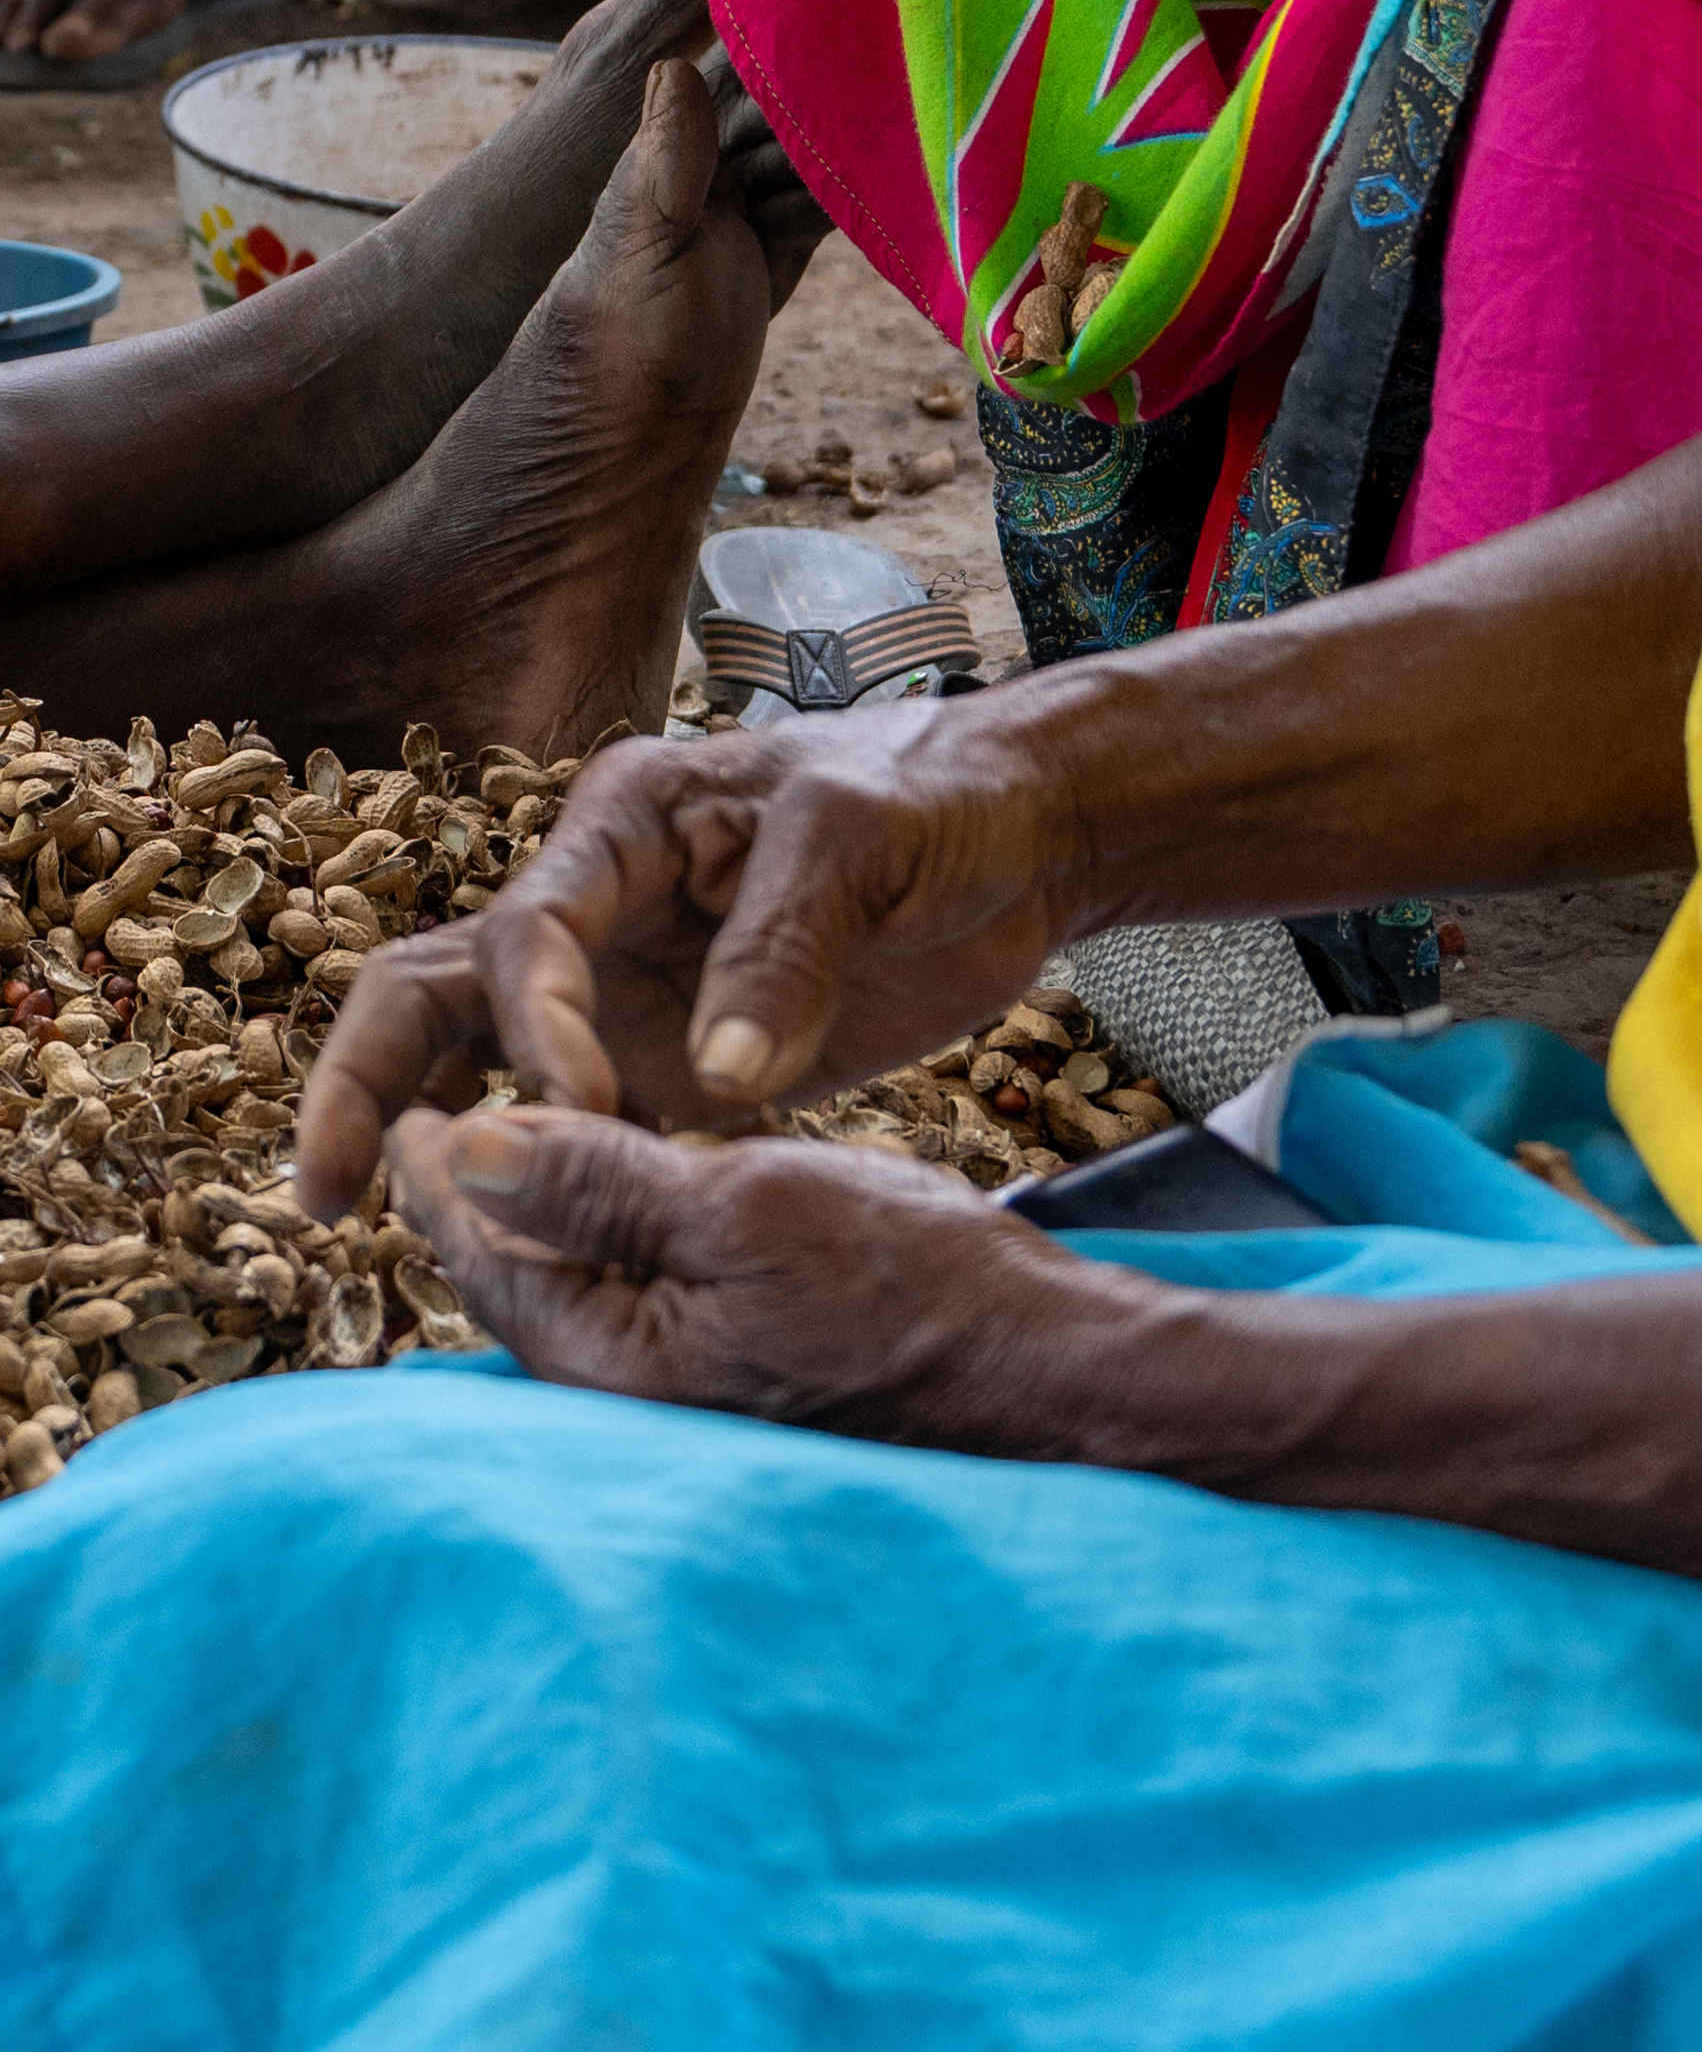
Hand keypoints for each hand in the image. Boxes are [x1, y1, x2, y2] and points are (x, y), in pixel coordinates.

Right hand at [292, 683, 1085, 1216]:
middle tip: (329, 1192)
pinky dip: (542, 1182)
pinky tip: (520, 1254)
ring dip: (428, 1138)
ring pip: (481, 1063)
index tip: (586, 1114)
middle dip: (367, 1081)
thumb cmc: (942, 798)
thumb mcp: (868, 841)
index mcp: (623, 823)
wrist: (1023, 837)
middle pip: (433, 987)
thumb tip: (720, 1082)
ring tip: (376, 1238)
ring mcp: (626, 989)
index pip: (526, 933)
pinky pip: (579, 1128)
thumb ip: (787, 951)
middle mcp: (598, 904)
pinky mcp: (676, 1060)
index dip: (535, 1028)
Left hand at [385, 1097, 1085, 1441]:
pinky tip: (631, 1185)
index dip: (438, 1160)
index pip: (481, 1246)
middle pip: (516, 1276)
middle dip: (476, 1194)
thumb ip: (601, 1183)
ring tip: (518, 1135)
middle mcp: (627, 1392)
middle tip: (437, 1108)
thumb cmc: (908, 1286)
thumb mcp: (746, 1204)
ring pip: (578, 1284)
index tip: (409, 1091)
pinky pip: (640, 1298)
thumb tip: (467, 1146)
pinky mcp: (733, 1374)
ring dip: (547, 1208)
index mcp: (607, 1358)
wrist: (1039, 1369)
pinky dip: (617, 1236)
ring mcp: (683, 1390)